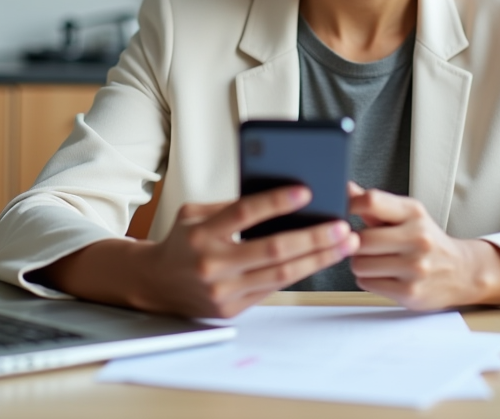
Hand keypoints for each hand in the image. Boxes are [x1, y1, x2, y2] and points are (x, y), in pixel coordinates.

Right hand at [139, 186, 358, 317]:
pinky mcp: (231, 309)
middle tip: (341, 226)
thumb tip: (278, 197)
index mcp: (201, 232)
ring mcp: (222, 290)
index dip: (276, 202)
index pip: (244, 213)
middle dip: (313, 237)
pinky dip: (300, 272)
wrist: (156, 284)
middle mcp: (211, 263)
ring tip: (343, 244)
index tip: (306, 191)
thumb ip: (230, 207)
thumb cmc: (182, 242)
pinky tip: (320, 259)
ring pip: (281, 274)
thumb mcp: (195, 214)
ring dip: (318, 258)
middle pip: (272, 249)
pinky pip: (273, 288)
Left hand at [348, 183, 480, 309]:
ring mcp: (415, 267)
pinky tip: (383, 275)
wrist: (461, 271)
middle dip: (355, 244)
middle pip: (360, 239)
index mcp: (414, 213)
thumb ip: (375, 204)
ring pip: (359, 264)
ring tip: (376, 261)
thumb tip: (346, 188)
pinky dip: (368, 280)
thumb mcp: (407, 216)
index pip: (372, 201)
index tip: (344, 212)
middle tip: (365, 245)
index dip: (350, 206)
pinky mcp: (410, 292)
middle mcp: (418, 238)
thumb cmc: (427, 241)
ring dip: (360, 264)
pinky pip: (366, 283)